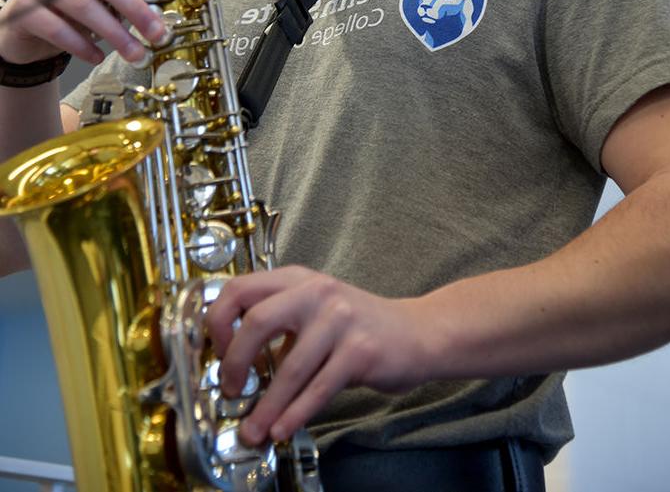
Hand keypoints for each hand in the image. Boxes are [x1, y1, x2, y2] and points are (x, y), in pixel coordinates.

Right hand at [0, 0, 165, 66]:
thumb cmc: (74, 8)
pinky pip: (57, 28)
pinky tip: (97, 57)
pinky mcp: (24, 8)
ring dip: (114, 33)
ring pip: (83, 5)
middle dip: (135, 8)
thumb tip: (157, 13)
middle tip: (156, 33)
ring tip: (134, 52)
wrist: (29, 26)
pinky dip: (82, 46)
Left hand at [207, 265, 429, 445]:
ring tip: (253, 429)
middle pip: (257, 320)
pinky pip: (318, 388)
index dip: (218, 322)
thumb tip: (232, 363)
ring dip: (266, 406)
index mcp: (297, 279)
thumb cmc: (357, 326)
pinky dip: (295, 413)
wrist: (416, 332)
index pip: (240, 289)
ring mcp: (340, 319)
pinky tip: (282, 427)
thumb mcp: (313, 311)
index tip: (216, 352)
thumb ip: (277, 324)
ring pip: (290, 367)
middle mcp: (316, 291)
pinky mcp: (360, 350)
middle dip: (234, 362)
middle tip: (228, 389)